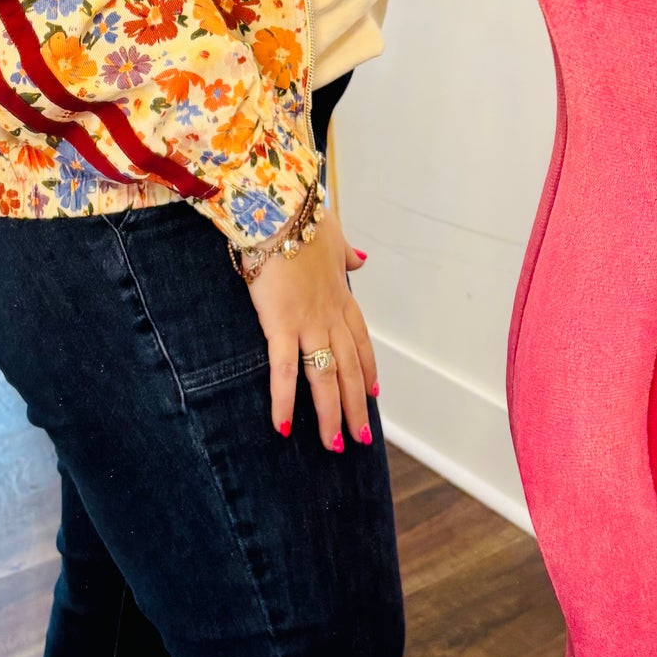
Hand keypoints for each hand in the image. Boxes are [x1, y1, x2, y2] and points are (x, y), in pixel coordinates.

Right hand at [247, 202, 376, 450]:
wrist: (281, 212)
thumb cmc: (303, 219)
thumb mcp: (333, 236)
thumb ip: (346, 254)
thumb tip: (361, 259)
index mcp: (342, 296)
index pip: (361, 341)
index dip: (368, 369)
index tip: (375, 392)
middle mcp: (330, 315)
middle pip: (349, 368)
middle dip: (356, 405)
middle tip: (360, 437)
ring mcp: (308, 323)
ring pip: (325, 377)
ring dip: (330, 413)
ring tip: (334, 444)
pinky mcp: (281, 324)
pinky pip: (283, 370)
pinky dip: (284, 399)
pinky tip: (284, 426)